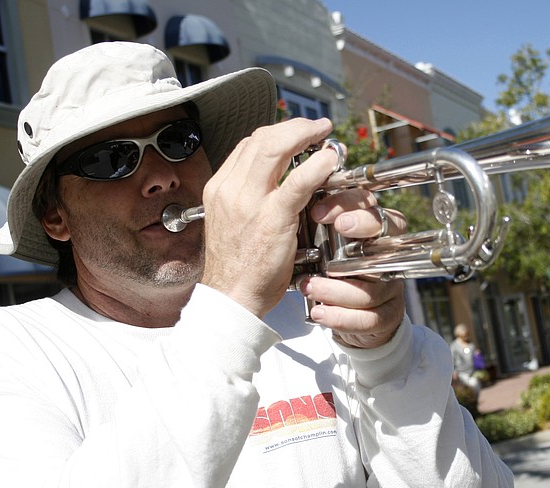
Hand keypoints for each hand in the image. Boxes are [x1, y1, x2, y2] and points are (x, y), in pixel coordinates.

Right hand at [200, 118, 337, 317]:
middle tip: (316, 127)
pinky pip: (297, 182)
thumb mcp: (233, 223)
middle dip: (293, 126)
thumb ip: (248, 199)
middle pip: (261, 138)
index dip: (276, 134)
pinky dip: (317, 165)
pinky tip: (329, 161)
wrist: (231, 298)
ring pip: (276, 148)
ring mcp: (250, 202)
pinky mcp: (272, 218)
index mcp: (220, 189)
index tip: (296, 135)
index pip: (247, 145)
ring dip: (305, 135)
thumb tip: (272, 183)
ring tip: (325, 136)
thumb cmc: (237, 268)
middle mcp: (231, 189)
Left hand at [301, 188, 407, 348]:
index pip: (370, 208)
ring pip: (373, 286)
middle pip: (385, 237)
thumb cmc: (325, 269)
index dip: (348, 205)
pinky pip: (370, 318)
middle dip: (360, 231)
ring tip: (308, 287)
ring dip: (337, 289)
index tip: (318, 212)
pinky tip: (319, 314)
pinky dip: (341, 317)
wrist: (336, 313)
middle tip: (332, 233)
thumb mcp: (318, 241)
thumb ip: (315, 219)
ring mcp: (390, 286)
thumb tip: (294, 187)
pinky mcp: (386, 315)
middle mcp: (385, 255)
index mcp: (370, 232)